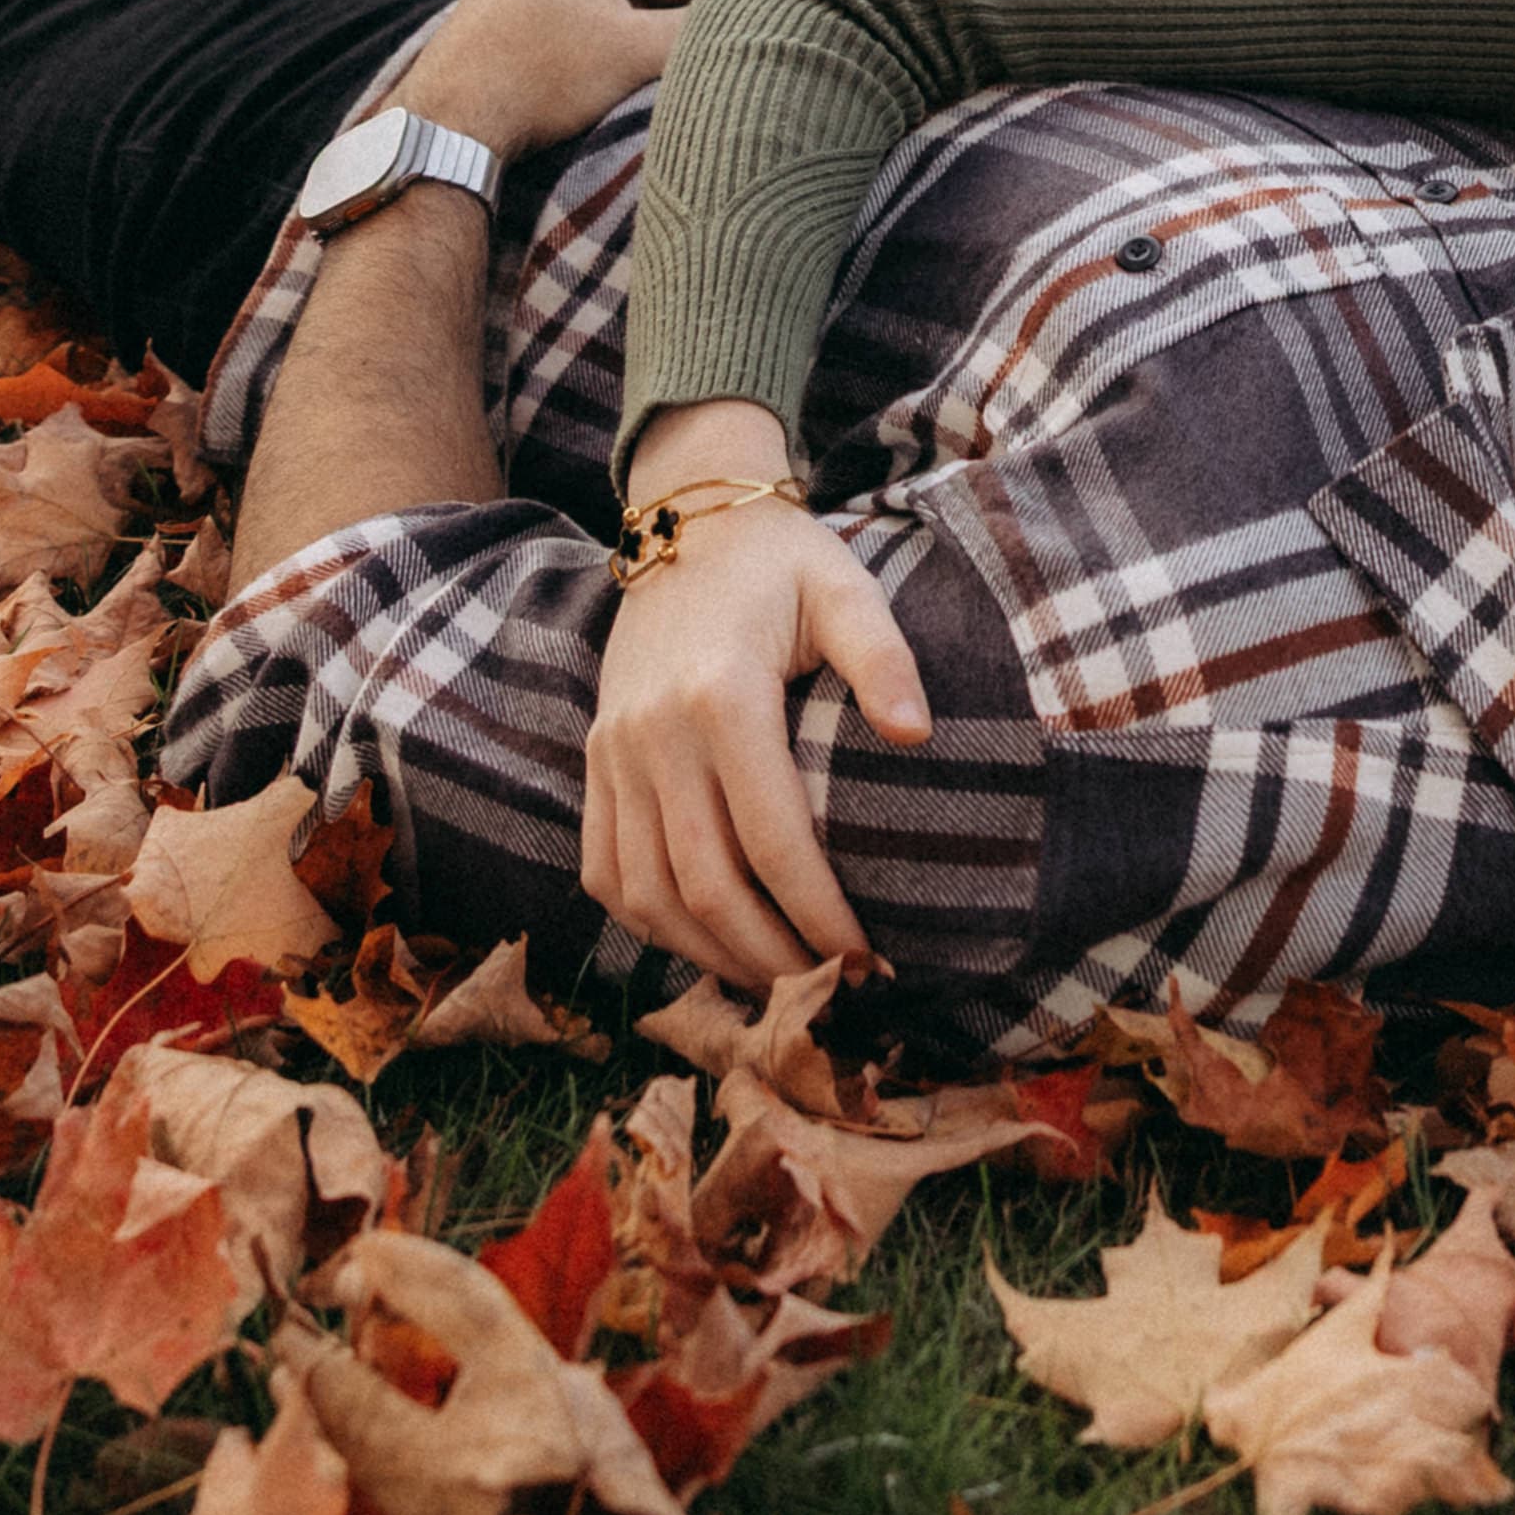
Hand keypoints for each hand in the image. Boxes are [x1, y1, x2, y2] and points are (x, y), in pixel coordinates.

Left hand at [388, 0, 722, 161]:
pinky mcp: (484, 14)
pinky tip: (599, 59)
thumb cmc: (545, 79)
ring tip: (661, 43)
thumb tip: (740, 20)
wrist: (447, 124)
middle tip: (710, 22)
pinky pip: (556, 7)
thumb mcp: (637, 53)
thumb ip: (694, 30)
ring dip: (632, 9)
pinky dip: (591, 24)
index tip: (743, 1)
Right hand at [583, 435, 931, 990]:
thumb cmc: (780, 561)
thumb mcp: (843, 585)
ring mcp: (614, 751)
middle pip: (704, 884)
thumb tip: (919, 736)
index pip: (771, 837)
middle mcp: (655, 733)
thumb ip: (884, 656)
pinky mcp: (595, 761)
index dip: (818, 911)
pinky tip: (705, 944)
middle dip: (770, 955)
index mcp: (721, 694)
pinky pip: (604, 870)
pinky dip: (649, 922)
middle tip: (831, 989)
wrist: (685, 525)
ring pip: (646, 893)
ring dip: (710, 954)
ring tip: (777, 982)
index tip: (866, 957)